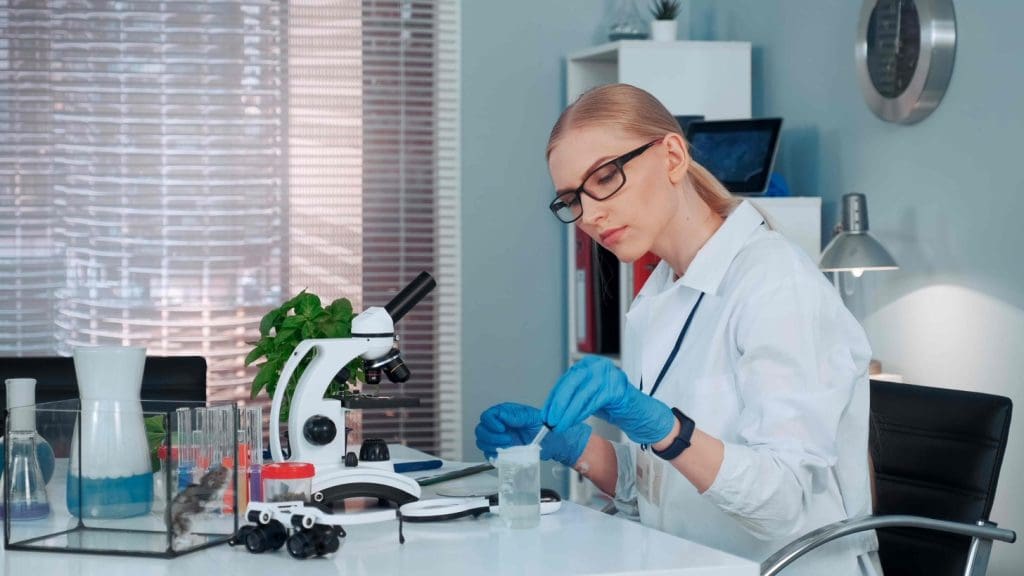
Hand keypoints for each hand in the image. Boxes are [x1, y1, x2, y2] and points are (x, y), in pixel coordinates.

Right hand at [475, 402, 591, 466]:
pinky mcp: (501, 451)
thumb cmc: (543, 427)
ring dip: (492, 446)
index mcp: (505, 414)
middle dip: (491, 436)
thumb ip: (517, 416)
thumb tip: (503, 416)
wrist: (551, 441)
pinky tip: (504, 454)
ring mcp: (499, 438)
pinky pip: (489, 454)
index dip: (491, 423)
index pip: (488, 416)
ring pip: (482, 442)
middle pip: (481, 430)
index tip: (502, 429)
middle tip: (507, 440)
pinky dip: (494, 455)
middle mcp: (499, 425)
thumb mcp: (532, 417)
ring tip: (507, 447)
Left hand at [542, 356, 674, 445]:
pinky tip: (573, 421)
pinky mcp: (616, 388)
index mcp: (589, 365)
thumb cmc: (614, 406)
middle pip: (571, 383)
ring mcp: (609, 375)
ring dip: (568, 412)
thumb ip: (572, 397)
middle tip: (550, 420)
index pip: (566, 380)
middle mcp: (599, 366)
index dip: (554, 397)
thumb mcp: (588, 397)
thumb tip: (551, 409)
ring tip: (560, 425)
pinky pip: (593, 401)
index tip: (546, 412)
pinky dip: (581, 413)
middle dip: (558, 404)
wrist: (639, 414)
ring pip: (581, 394)